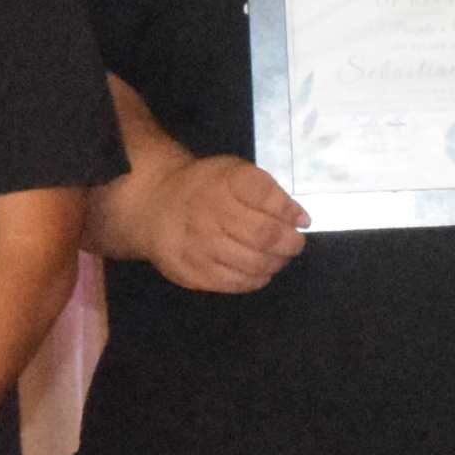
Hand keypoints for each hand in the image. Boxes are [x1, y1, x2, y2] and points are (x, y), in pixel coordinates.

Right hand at [138, 148, 310, 296]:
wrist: (152, 206)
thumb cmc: (204, 188)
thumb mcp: (232, 172)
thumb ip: (267, 191)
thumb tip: (302, 219)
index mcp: (223, 181)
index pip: (266, 195)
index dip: (289, 210)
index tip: (302, 220)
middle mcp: (210, 212)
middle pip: (264, 235)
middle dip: (289, 243)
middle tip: (294, 244)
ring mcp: (200, 245)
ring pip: (253, 262)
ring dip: (276, 263)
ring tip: (278, 257)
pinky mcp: (192, 270)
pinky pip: (236, 282)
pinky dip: (257, 279)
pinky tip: (260, 271)